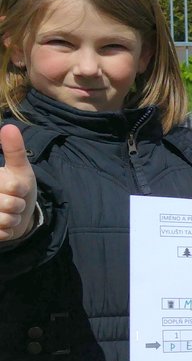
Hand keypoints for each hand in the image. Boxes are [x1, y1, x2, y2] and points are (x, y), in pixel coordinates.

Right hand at [0, 124, 36, 241]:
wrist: (15, 212)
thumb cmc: (17, 186)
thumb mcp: (19, 168)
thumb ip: (14, 150)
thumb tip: (10, 127)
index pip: (12, 186)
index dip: (19, 188)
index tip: (15, 187)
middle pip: (10, 204)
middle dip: (18, 204)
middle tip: (13, 201)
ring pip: (7, 220)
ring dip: (14, 219)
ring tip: (8, 212)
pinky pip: (3, 233)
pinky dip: (9, 230)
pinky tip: (3, 224)